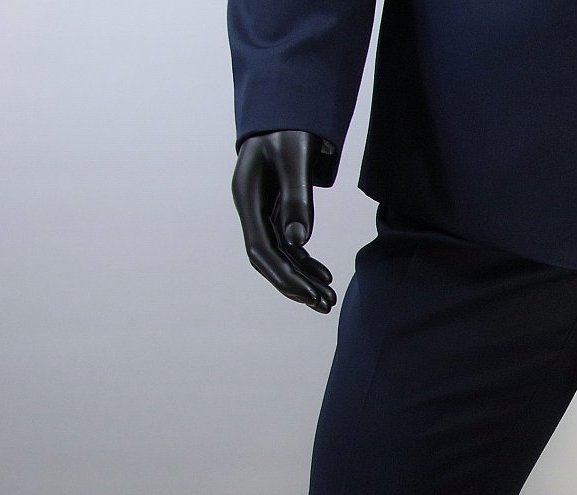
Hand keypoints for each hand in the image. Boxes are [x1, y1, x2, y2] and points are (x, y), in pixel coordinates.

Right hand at [232, 130, 336, 312]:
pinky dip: (306, 261)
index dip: (284, 275)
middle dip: (296, 284)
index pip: (261, 250)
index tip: (309, 294)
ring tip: (328, 299)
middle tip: (325, 305)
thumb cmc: (290, 128)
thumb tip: (299, 243)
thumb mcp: (296, 158)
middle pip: (269, 259)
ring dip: (304, 278)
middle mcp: (252, 208)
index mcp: (247, 196)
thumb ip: (297, 200)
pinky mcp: (277, 209)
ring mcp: (263, 210)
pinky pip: (289, 243)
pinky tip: (325, 275)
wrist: (288, 107)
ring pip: (281, 254)